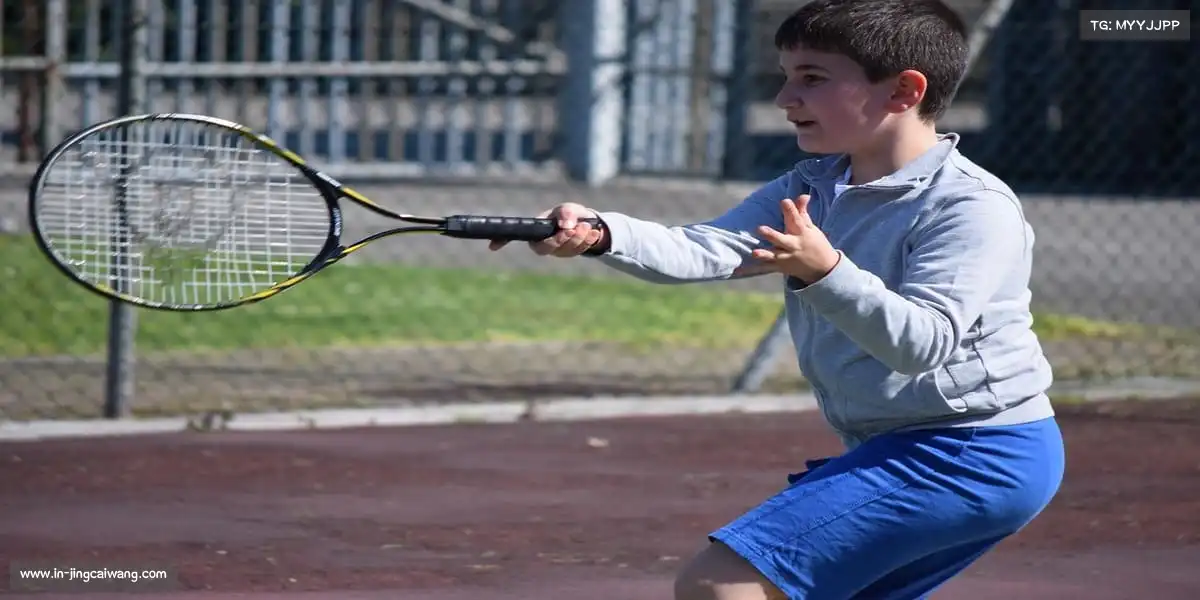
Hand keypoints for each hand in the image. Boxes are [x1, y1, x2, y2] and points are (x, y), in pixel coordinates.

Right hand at [487, 202, 605, 257]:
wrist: (586, 223)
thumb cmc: (569, 214)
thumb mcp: (567, 208)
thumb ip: (565, 213)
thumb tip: (565, 225)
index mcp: (536, 230)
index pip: (515, 236)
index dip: (502, 241)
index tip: (491, 246)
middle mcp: (543, 243)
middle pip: (546, 248)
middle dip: (562, 239)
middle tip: (576, 227)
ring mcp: (556, 251)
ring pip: (565, 250)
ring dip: (578, 239)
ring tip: (588, 226)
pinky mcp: (569, 254)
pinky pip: (578, 251)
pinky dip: (587, 241)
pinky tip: (594, 232)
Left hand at [752, 195, 840, 283]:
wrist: (824, 269)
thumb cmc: (815, 243)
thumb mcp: (811, 228)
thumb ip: (802, 212)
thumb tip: (803, 195)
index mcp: (802, 233)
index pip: (797, 220)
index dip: (791, 210)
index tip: (784, 201)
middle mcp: (793, 246)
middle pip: (782, 240)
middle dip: (772, 235)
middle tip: (760, 228)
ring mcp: (786, 258)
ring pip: (773, 256)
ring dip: (764, 255)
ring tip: (754, 253)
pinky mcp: (780, 267)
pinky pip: (765, 268)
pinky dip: (752, 269)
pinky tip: (738, 270)